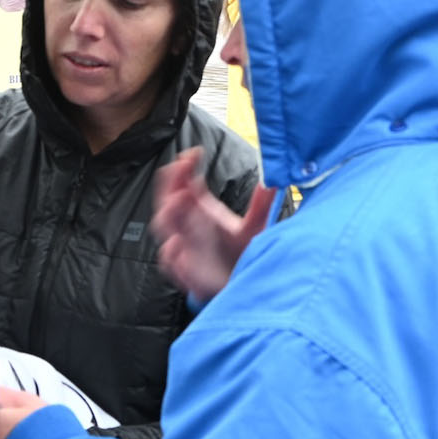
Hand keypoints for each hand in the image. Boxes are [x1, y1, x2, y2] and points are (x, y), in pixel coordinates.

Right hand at [151, 148, 277, 301]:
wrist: (240, 284)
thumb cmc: (242, 253)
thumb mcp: (255, 226)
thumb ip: (261, 205)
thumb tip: (273, 181)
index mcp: (202, 210)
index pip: (184, 182)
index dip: (183, 167)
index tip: (193, 154)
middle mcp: (189, 225)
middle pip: (168, 199)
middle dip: (170, 183)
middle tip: (180, 170)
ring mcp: (184, 246)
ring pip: (164, 225)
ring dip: (169, 211)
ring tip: (181, 198)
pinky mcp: (185, 270)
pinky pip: (170, 259)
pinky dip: (172, 251)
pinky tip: (178, 244)